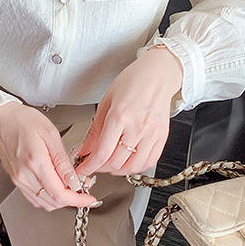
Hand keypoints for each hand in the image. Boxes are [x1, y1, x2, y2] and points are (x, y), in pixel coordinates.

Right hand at [0, 102, 100, 211]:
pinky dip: (48, 198)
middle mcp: (24, 175)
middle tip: (83, 188)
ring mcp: (18, 180)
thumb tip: (73, 180)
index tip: (88, 198)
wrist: (0, 119)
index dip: (77, 200)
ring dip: (60, 200)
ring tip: (71, 187)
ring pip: (43, 203)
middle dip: (72, 199)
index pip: (59, 193)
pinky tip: (56, 187)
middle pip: (52, 202)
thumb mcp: (50, 134)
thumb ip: (62, 160)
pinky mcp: (15, 180)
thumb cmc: (23, 120)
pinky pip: (34, 198)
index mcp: (35, 162)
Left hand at [71, 47, 182, 177]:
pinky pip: (149, 162)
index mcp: (120, 116)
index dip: (89, 166)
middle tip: (94, 164)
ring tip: (110, 164)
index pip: (102, 153)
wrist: (158, 74)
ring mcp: (152, 134)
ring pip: (133, 167)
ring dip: (118, 171)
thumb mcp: (106, 102)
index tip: (82, 169)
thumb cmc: (133, 82)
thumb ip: (95, 130)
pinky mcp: (162, 137)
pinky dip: (136, 167)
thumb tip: (84, 149)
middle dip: (101, 168)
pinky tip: (128, 161)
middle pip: (116, 163)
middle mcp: (138, 127)